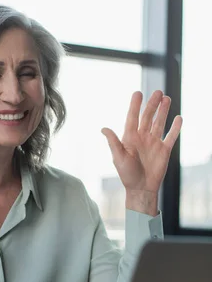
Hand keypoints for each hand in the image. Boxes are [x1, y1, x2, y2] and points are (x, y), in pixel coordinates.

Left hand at [101, 90, 182, 214]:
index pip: (132, 117)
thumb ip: (113, 142)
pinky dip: (175, 128)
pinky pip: (171, 136)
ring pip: (159, 123)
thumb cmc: (127, 174)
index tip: (138, 93)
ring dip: (163, 111)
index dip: (135, 105)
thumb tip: (103, 128)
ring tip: (166, 98)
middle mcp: (142, 137)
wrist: (141, 188)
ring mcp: (153, 142)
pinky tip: (178, 118)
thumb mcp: (118, 158)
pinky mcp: (164, 150)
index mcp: (130, 137)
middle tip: (157, 92)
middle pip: (148, 117)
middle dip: (152, 104)